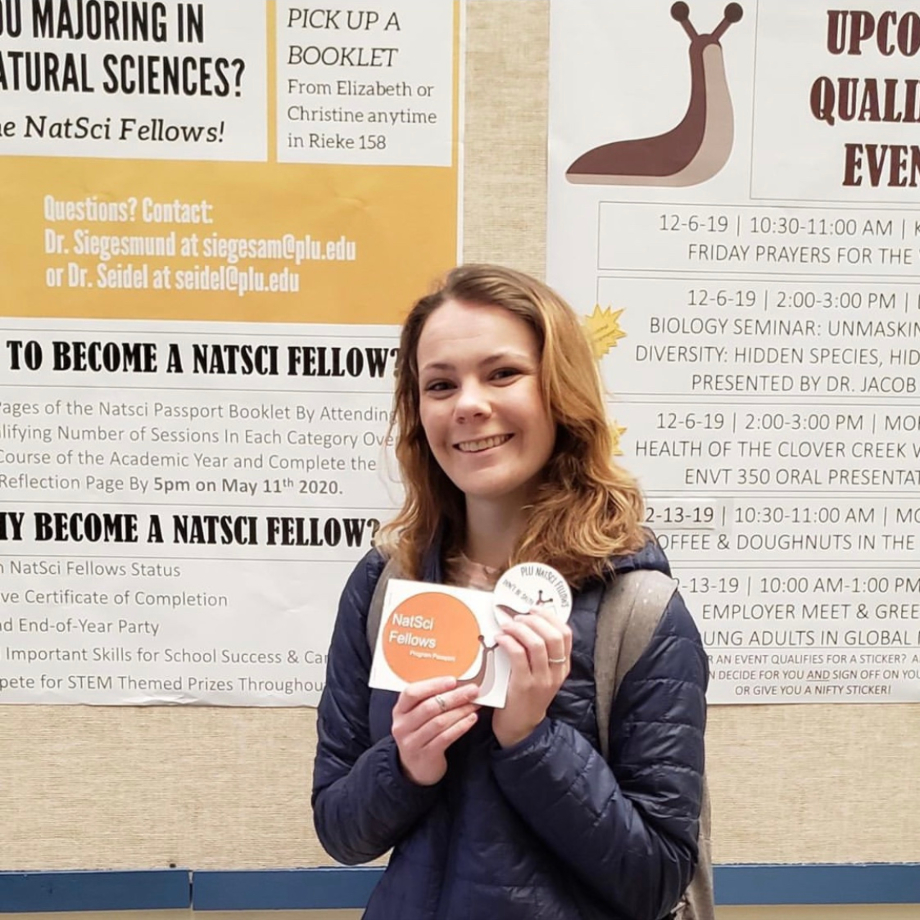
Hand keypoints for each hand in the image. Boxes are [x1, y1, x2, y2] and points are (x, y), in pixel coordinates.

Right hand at [391, 676, 480, 785]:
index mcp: (400, 710)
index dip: (433, 685)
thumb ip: (429, 699)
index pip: (412, 693)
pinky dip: (460, 727)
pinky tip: (471, 719)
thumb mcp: (416, 716)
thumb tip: (456, 683)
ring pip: (439, 722)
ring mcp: (412, 742)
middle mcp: (402, 726)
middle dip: (454, 697)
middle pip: (429, 707)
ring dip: (460, 711)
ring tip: (475, 704)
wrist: (414, 768)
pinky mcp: (425, 756)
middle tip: (472, 690)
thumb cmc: (420, 733)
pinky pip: (445, 738)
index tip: (453, 680)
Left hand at [492, 607, 571, 747]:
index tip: (534, 609)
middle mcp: (556, 673)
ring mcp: (542, 680)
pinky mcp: (524, 686)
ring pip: (537, 643)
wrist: (520, 728)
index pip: (566, 634)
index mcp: (563, 668)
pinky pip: (518, 655)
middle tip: (518, 617)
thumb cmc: (526, 697)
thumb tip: (527, 624)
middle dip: (534, 620)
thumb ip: (540, 654)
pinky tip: (500, 638)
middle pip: (554, 636)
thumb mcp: (541, 675)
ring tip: (507, 626)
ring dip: (519, 628)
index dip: (550, 617)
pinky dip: (508, 641)